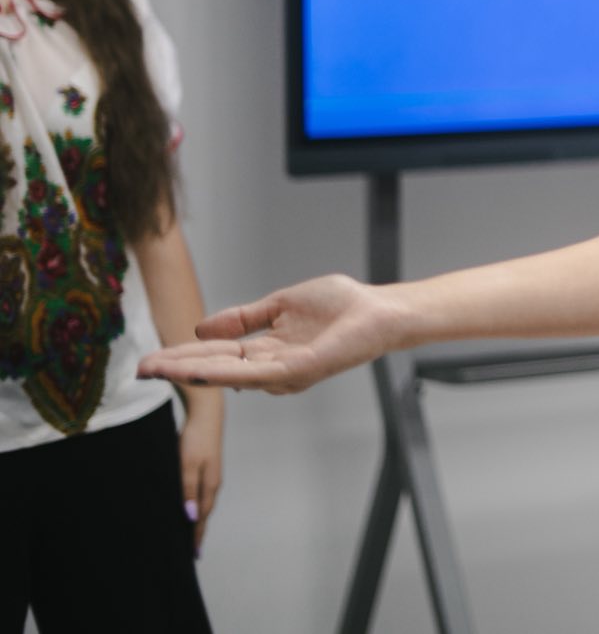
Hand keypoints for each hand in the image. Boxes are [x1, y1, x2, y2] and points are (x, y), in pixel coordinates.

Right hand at [138, 274, 405, 394]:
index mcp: (265, 351)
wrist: (377, 311)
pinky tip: (199, 370)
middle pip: (215, 369)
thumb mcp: (279, 305)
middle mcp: (270, 368)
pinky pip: (254, 374)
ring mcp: (282, 373)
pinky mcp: (296, 372)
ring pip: (227, 374)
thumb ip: (242, 319)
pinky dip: (224, 373)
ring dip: (191, 371)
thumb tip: (201, 329)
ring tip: (157, 369)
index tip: (150, 358)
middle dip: (177, 369)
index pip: (216, 356)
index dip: (182, 357)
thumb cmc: (340, 306)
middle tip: (140, 369)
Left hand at [178, 390, 223, 554]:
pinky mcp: (207, 467)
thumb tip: (192, 517)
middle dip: (198, 531)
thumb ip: (188, 491)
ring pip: (204, 503)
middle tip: (192, 550)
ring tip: (189, 532)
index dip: (196, 536)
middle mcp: (213, 483)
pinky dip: (196, 505)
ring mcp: (211, 475)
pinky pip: (201, 493)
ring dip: (197, 519)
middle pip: (205, 513)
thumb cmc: (195, 439)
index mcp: (210, 486)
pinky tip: (190, 506)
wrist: (207, 413)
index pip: (202, 518)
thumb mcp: (187, 466)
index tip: (193, 555)